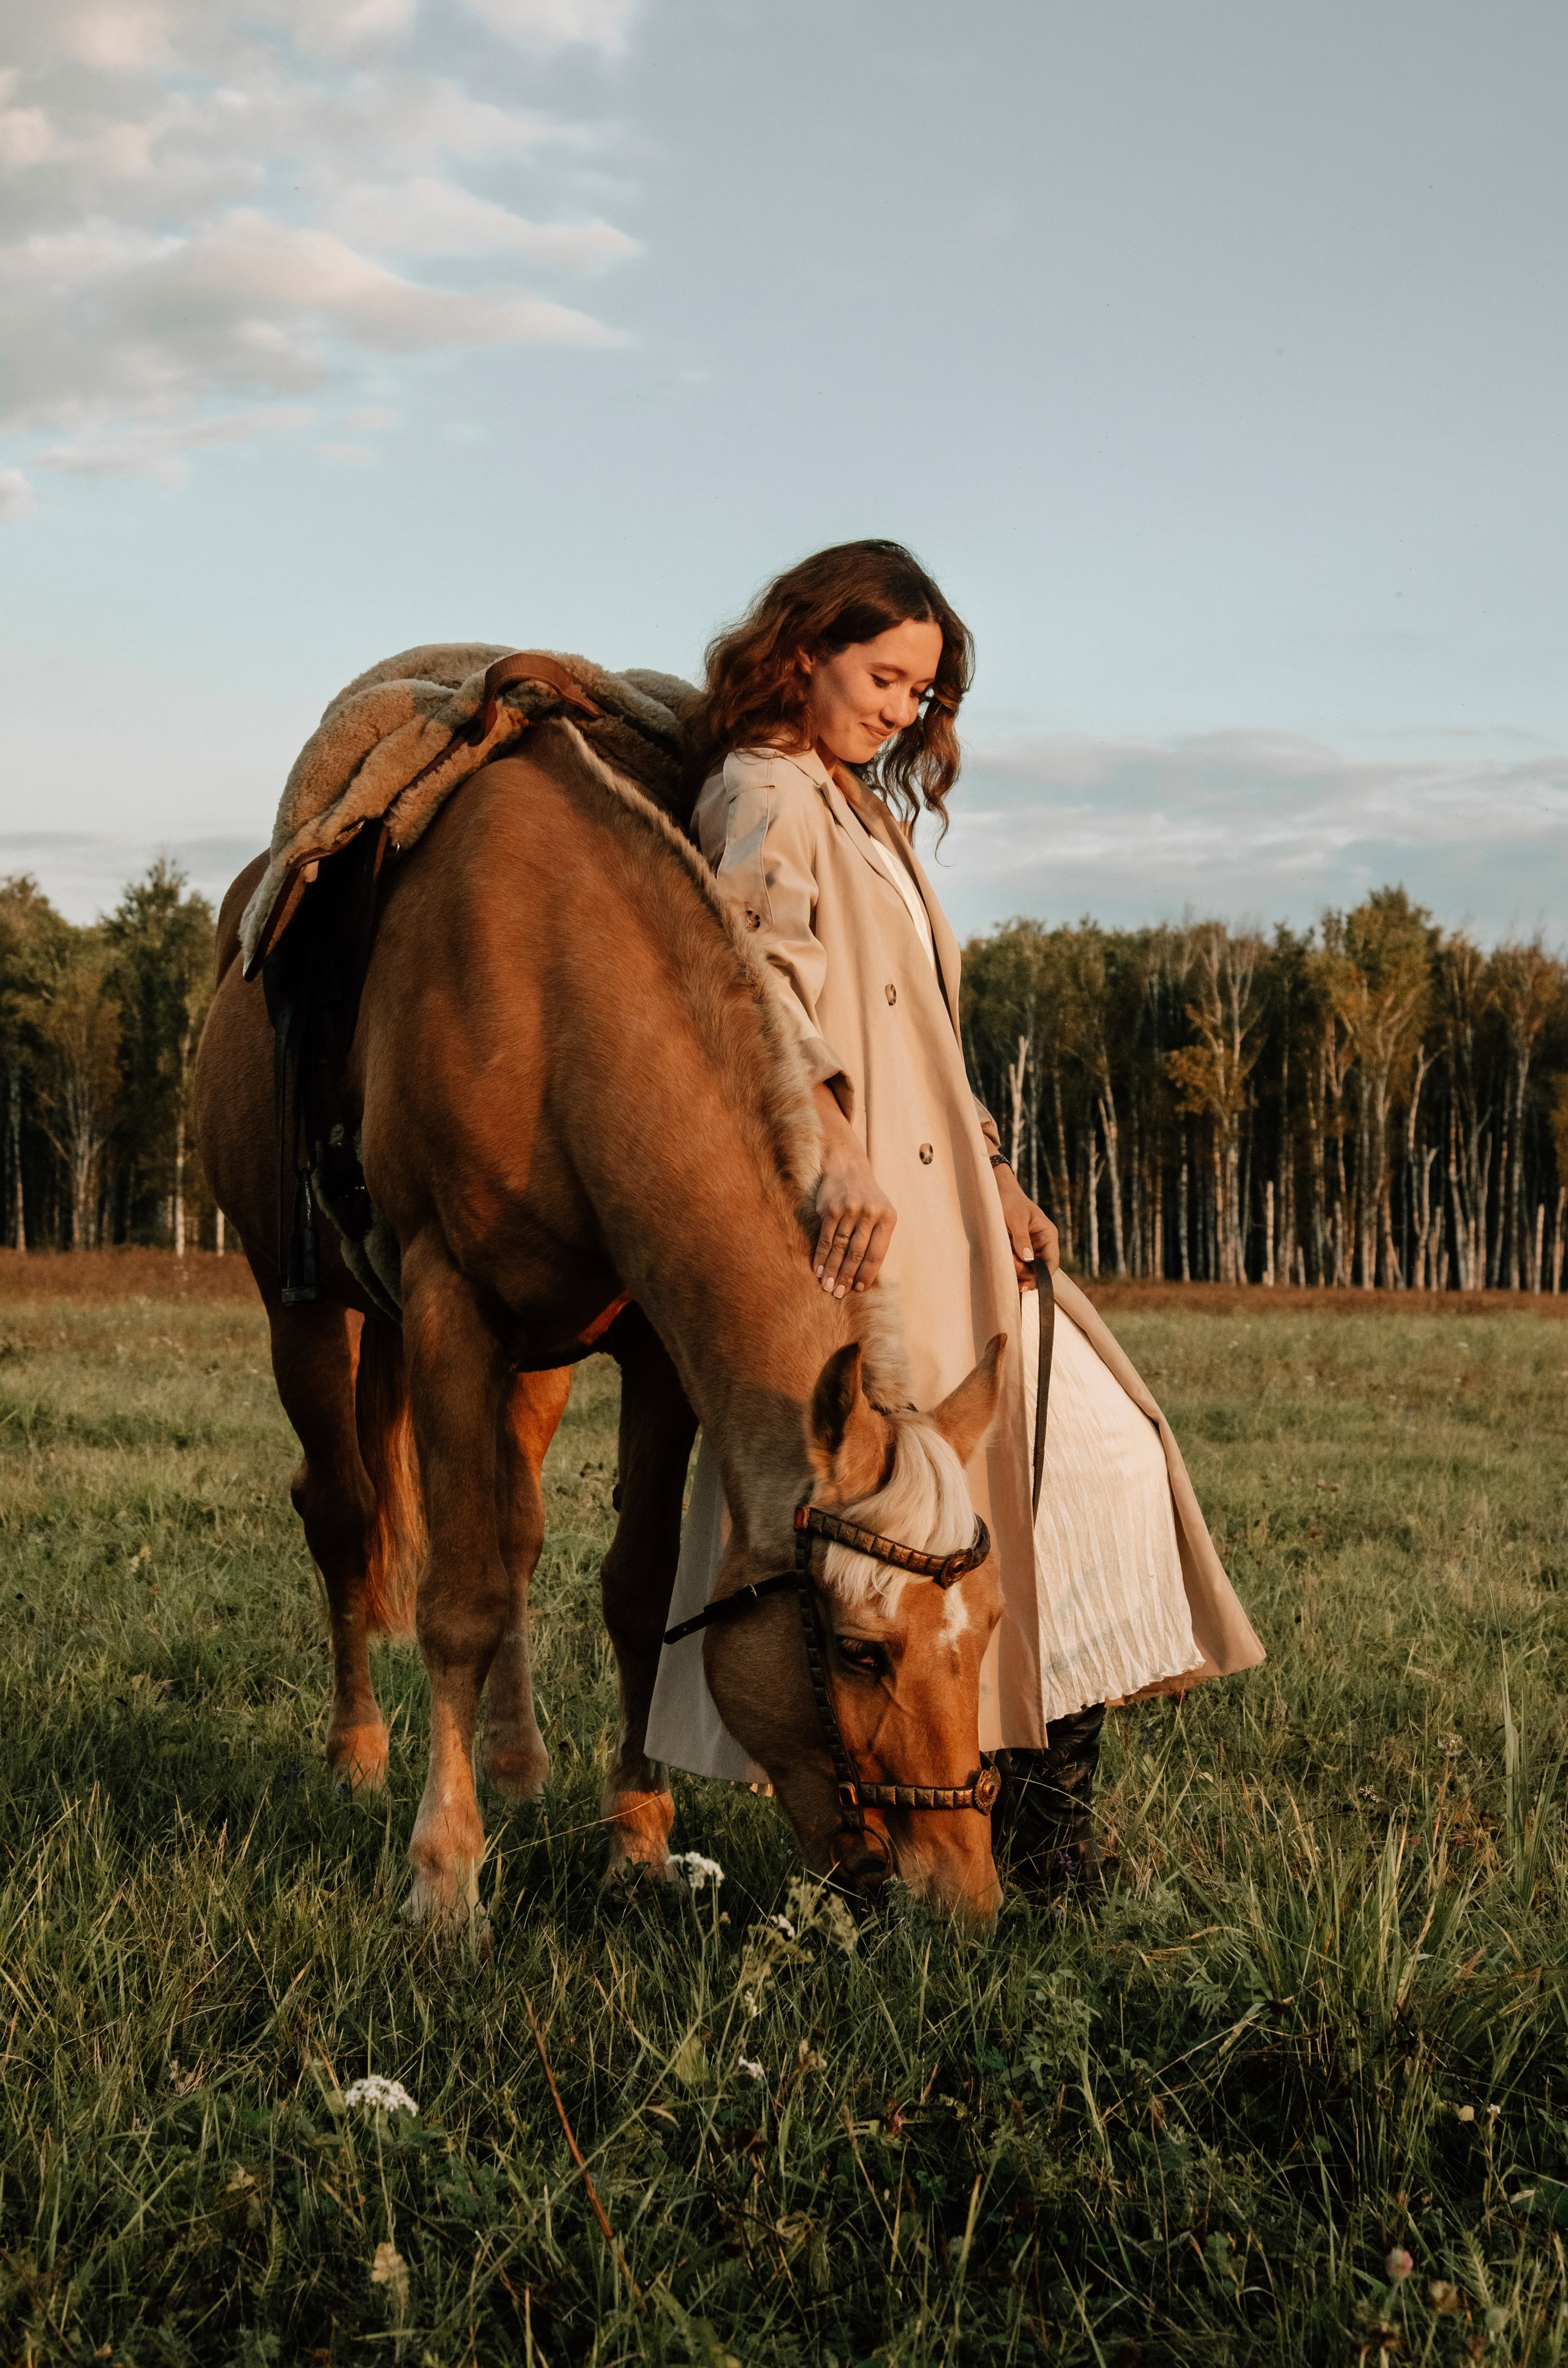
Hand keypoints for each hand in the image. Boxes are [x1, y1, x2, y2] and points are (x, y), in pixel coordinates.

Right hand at [811, 1083, 896, 1296]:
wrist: (847, 1166)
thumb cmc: (866, 1196)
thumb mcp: (880, 1212)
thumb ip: (876, 1238)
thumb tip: (866, 1274)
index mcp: (888, 1217)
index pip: (877, 1253)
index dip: (867, 1274)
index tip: (858, 1289)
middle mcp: (871, 1214)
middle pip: (857, 1253)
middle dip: (847, 1276)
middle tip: (839, 1294)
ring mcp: (851, 1210)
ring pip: (840, 1248)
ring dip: (832, 1270)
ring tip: (827, 1286)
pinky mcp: (831, 1209)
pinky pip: (826, 1238)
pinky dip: (821, 1256)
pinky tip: (818, 1269)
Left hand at [993, 1160, 1058, 1281]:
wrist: (998, 1193)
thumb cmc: (1009, 1202)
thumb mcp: (1015, 1219)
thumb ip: (1021, 1238)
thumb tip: (1029, 1259)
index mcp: (1048, 1235)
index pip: (1051, 1262)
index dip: (1042, 1276)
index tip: (1027, 1284)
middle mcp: (1043, 1244)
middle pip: (1040, 1270)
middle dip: (1025, 1274)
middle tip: (1009, 1268)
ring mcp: (1032, 1248)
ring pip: (1029, 1270)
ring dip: (1017, 1272)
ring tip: (1004, 1263)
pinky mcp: (1020, 1250)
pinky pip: (1019, 1265)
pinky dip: (1012, 1269)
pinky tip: (1004, 1271)